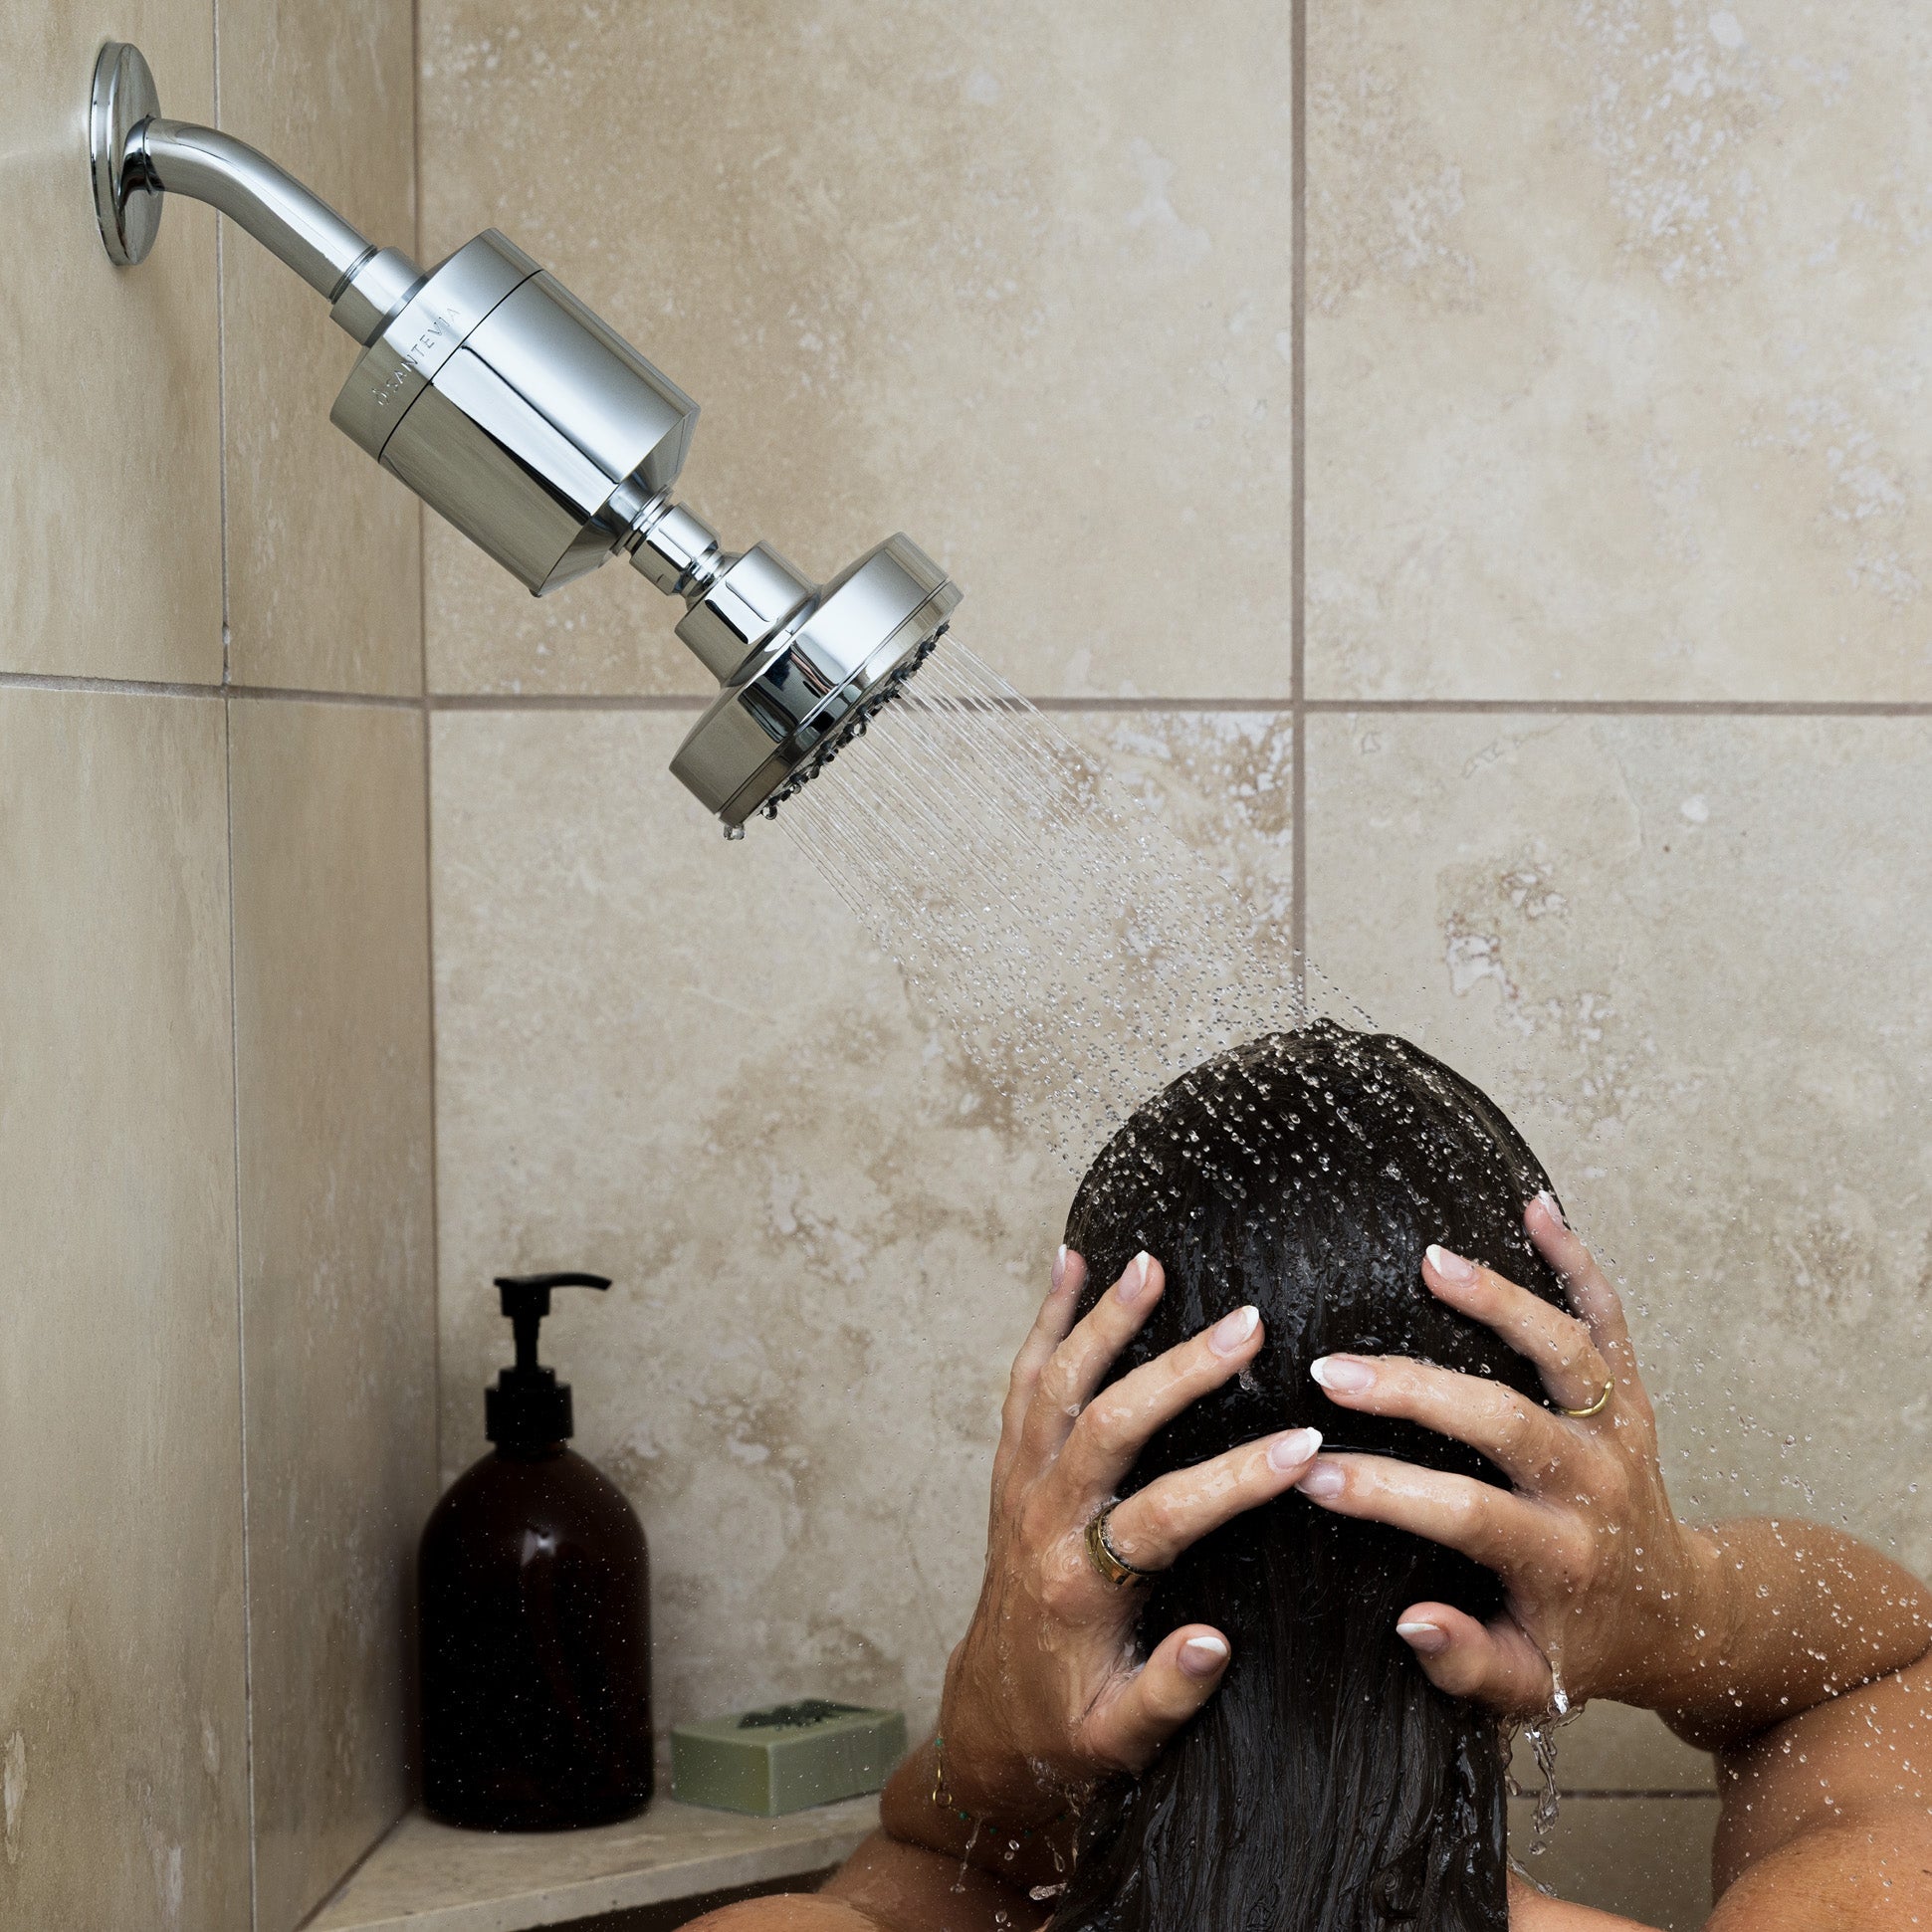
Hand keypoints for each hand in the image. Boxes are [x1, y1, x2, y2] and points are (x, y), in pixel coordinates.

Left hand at [935, 1246, 1324, 1819]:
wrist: (990, 1719)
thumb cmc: (1066, 1730)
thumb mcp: (1120, 1742)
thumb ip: (1168, 1694)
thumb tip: (1215, 1643)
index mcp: (1079, 1583)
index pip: (1162, 1516)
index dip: (1233, 1480)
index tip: (1302, 1446)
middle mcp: (1041, 1518)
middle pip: (1107, 1425)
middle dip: (1178, 1371)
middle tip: (1247, 1326)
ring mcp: (1021, 1483)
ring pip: (1056, 1384)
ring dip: (1103, 1319)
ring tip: (1151, 1262)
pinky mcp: (1013, 1465)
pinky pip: (1025, 1380)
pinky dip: (1045, 1318)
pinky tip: (1070, 1263)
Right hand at [1292, 1194, 1718, 1714]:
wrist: (1681, 1614)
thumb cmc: (1583, 1645)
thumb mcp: (1525, 1685)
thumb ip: (1466, 1664)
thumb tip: (1409, 1622)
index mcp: (1560, 1557)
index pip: (1466, 1516)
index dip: (1387, 1494)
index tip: (1311, 1473)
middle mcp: (1593, 1485)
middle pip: (1504, 1422)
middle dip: (1414, 1392)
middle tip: (1331, 1370)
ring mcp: (1618, 1431)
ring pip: (1565, 1354)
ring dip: (1501, 1302)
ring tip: (1431, 1261)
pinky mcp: (1632, 1394)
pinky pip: (1611, 1317)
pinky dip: (1579, 1260)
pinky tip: (1535, 1207)